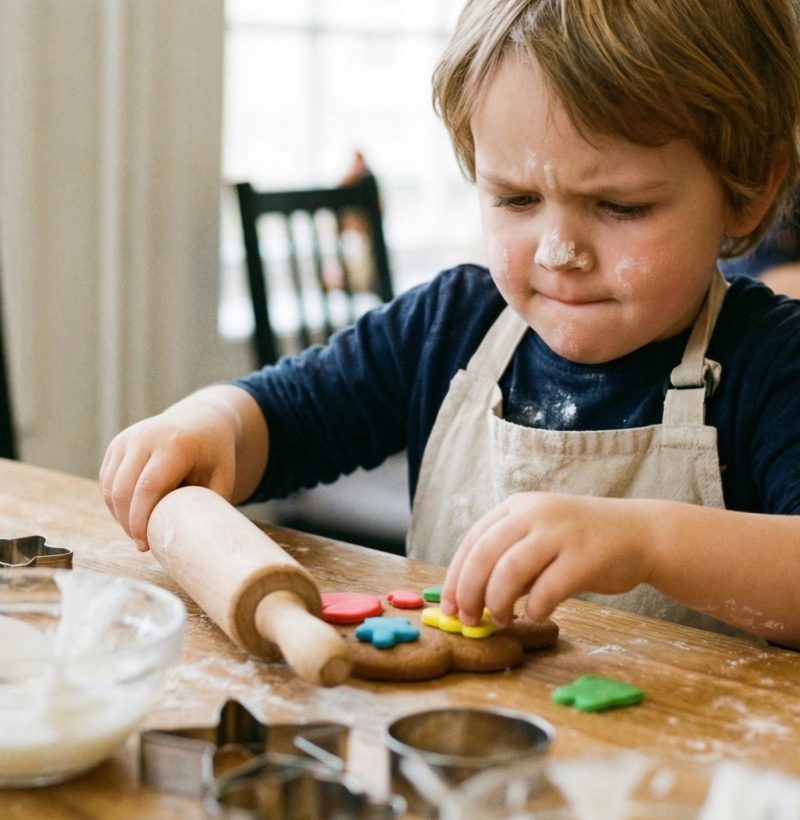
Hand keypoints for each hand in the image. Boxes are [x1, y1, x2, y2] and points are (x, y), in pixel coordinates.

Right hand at [100, 386, 264, 550]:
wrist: (202, 420)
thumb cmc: (214, 455)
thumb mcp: (222, 478)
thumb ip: (209, 506)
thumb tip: (197, 542)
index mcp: (175, 444)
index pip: (148, 488)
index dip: (141, 520)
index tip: (144, 544)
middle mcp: (146, 437)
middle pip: (123, 490)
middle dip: (128, 523)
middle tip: (141, 544)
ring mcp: (128, 438)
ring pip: (111, 487)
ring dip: (119, 514)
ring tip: (138, 531)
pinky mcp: (117, 444)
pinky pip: (107, 480)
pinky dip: (114, 501)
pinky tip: (130, 514)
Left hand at [440, 492, 654, 626]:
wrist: (639, 532)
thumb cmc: (581, 542)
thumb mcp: (538, 538)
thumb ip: (508, 560)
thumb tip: (471, 599)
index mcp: (516, 507)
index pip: (472, 542)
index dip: (454, 578)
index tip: (449, 608)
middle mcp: (534, 513)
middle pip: (484, 556)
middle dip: (469, 593)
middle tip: (469, 620)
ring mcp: (560, 532)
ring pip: (509, 571)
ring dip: (497, 602)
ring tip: (502, 619)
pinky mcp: (585, 556)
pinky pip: (547, 588)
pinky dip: (534, 608)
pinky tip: (536, 615)